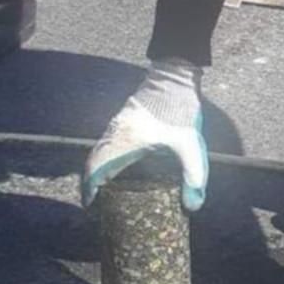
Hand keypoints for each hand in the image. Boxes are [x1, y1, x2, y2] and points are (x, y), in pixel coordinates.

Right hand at [82, 61, 207, 211]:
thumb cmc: (179, 111)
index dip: (89, 189)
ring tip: (105, 187)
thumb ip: (193, 176)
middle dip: (91, 183)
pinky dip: (105, 157)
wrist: (174, 77)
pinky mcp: (124, 118)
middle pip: (93, 162)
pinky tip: (119, 165)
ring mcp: (117, 124)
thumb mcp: (190, 146)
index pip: (95, 169)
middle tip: (96, 202)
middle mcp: (114, 133)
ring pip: (99, 151)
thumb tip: (194, 206)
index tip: (90, 205)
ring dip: (97, 170)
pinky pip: (107, 142)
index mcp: (124, 142)